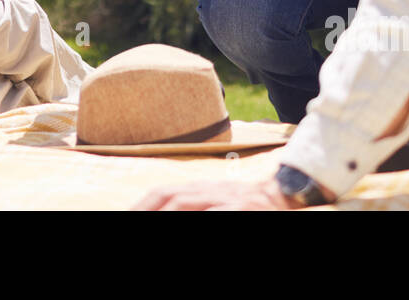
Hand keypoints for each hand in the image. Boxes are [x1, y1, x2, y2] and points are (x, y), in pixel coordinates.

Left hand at [134, 178, 314, 210]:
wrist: (282, 193)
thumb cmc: (243, 204)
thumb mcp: (214, 199)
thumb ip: (192, 204)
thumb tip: (167, 208)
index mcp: (199, 187)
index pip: (162, 192)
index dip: (141, 204)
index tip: (126, 213)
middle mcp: (208, 190)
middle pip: (169, 197)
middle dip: (147, 209)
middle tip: (130, 216)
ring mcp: (224, 199)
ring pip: (186, 205)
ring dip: (167, 214)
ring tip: (153, 220)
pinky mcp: (239, 209)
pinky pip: (216, 215)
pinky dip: (202, 217)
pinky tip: (186, 219)